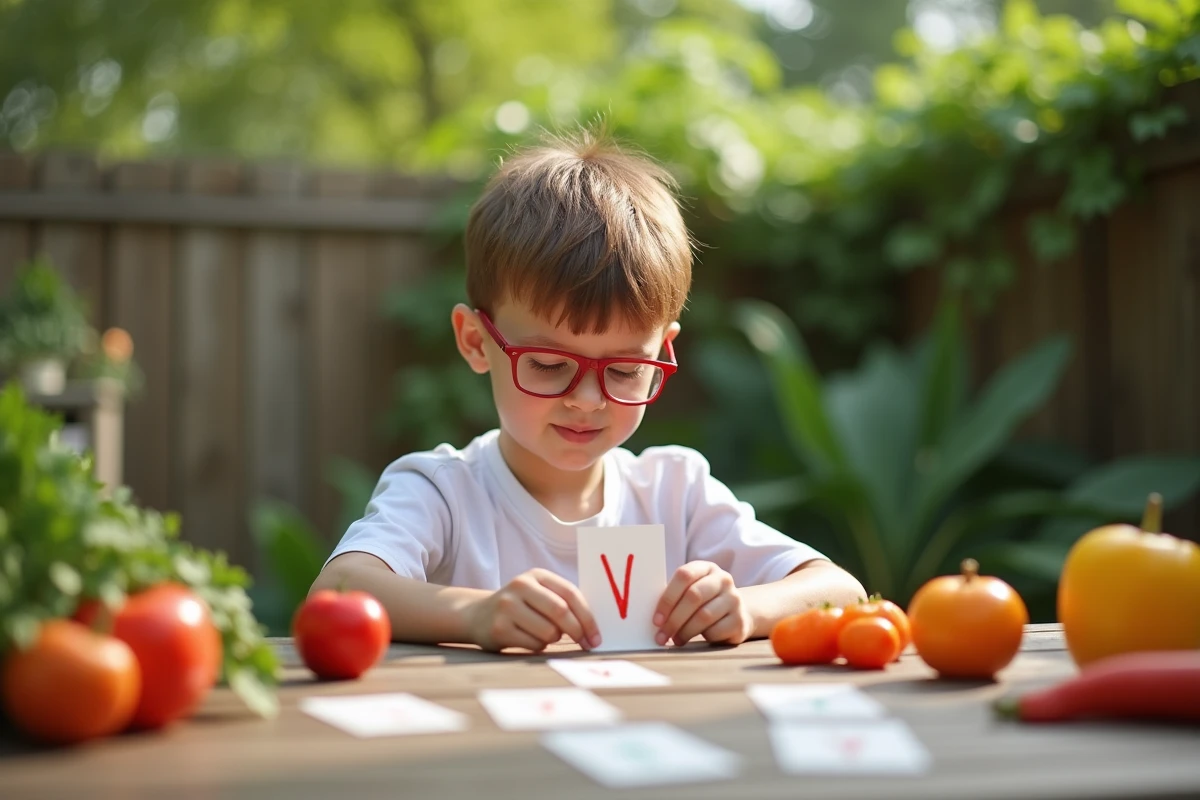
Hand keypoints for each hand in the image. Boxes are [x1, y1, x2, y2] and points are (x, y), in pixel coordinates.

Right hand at [466, 568, 601, 652]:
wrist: (477, 615)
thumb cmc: (520, 607)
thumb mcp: (539, 594)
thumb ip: (563, 602)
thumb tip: (593, 628)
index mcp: (537, 575)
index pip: (571, 593)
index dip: (588, 617)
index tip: (596, 636)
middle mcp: (521, 586)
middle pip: (561, 611)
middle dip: (577, 631)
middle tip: (585, 644)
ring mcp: (507, 606)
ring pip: (549, 631)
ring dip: (554, 639)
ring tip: (545, 635)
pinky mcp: (499, 628)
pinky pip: (534, 644)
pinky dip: (539, 647)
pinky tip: (529, 639)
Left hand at [653, 561, 752, 646]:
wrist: (738, 613)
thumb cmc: (705, 602)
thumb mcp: (692, 591)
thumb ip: (676, 596)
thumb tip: (655, 617)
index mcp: (706, 568)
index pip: (684, 575)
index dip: (668, 598)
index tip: (656, 619)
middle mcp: (723, 580)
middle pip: (694, 596)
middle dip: (674, 619)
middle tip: (661, 635)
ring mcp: (734, 599)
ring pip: (704, 615)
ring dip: (684, 631)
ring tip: (675, 639)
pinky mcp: (740, 620)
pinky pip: (716, 630)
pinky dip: (701, 638)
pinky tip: (695, 640)